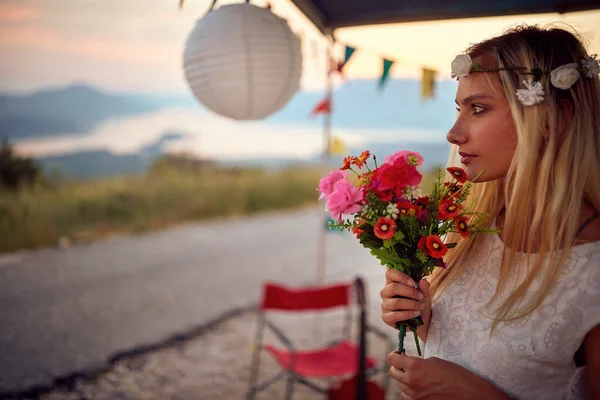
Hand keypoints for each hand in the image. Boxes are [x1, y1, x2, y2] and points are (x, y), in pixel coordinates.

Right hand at [380, 269, 431, 335]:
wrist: (422, 321)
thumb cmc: (419, 303)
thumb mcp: (424, 294)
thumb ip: (424, 287)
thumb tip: (423, 281)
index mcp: (392, 282)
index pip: (390, 273)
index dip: (401, 276)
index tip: (413, 283)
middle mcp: (386, 292)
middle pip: (392, 288)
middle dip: (410, 292)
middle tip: (420, 297)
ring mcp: (384, 305)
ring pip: (395, 303)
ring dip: (411, 304)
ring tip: (420, 306)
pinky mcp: (386, 317)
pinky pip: (395, 315)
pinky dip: (407, 314)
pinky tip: (415, 314)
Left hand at [387, 352, 509, 399]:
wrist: (468, 393)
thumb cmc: (455, 374)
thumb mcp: (435, 361)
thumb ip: (418, 361)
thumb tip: (408, 361)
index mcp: (414, 366)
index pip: (392, 359)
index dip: (395, 354)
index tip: (400, 353)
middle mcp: (411, 381)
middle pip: (393, 372)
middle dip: (398, 366)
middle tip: (406, 364)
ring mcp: (414, 394)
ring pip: (399, 385)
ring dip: (404, 379)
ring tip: (415, 376)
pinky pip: (406, 396)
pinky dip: (409, 391)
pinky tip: (418, 387)